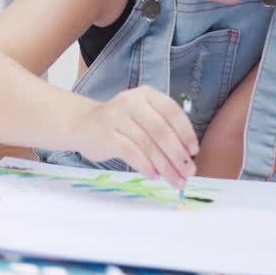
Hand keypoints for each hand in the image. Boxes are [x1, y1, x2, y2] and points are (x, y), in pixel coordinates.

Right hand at [77, 86, 198, 186]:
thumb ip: (163, 129)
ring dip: (165, 165)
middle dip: (178, 155)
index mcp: (146, 95)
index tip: (194, 151)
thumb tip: (187, 157)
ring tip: (175, 180)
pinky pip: (132, 152)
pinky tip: (154, 175)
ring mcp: (117, 117)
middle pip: (162, 130)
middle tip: (189, 172)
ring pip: (148, 144)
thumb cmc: (119, 124)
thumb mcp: (142, 117)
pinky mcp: (106, 134)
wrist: (81, 125)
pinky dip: (146, 166)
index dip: (186, 132)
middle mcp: (132, 101)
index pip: (172, 111)